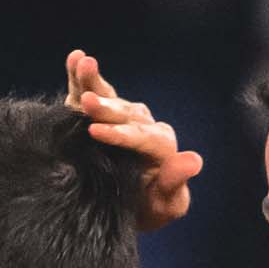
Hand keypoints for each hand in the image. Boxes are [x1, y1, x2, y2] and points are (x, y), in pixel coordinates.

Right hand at [63, 50, 199, 229]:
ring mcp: (124, 117)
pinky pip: (95, 92)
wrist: (127, 210)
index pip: (141, 137)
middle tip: (87, 102)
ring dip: (95, 81)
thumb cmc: (147, 209)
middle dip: (106, 106)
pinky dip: (82, 76)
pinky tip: (75, 57)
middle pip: (125, 112)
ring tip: (82, 64)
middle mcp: (144, 125)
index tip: (96, 133)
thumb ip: (175, 185)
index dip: (119, 134)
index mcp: (161, 146)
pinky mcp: (103, 113)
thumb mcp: (164, 206)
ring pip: (111, 95)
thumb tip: (193, 160)